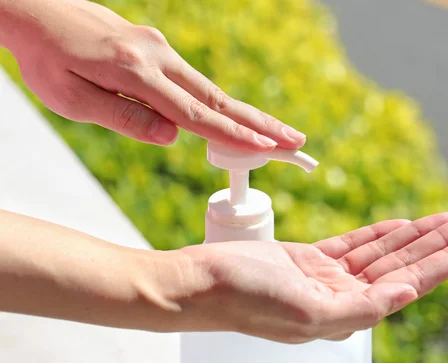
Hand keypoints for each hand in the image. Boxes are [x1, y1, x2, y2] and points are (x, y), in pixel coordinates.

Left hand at [0, 0, 304, 149]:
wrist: (36, 9)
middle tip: (296, 142)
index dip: (234, 135)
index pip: (195, 114)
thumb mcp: (72, 99)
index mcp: (136, 73)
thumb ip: (124, 119)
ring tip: (276, 135)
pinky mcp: (157, 48)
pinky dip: (219, 104)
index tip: (267, 149)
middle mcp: (157, 57)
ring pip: (211, 89)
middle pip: (219, 99)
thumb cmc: (46, 57)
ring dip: (247, 114)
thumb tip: (172, 136)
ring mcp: (160, 49)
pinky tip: (233, 118)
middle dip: (261, 123)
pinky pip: (194, 82)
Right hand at [171, 213, 447, 342]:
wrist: (204, 283)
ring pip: (382, 252)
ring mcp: (327, 277)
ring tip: (447, 218)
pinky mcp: (310, 259)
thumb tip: (406, 292)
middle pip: (402, 265)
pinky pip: (354, 243)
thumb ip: (361, 307)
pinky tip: (400, 225)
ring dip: (414, 235)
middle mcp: (343, 296)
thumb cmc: (247, 299)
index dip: (444, 264)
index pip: (408, 285)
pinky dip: (378, 233)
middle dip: (439, 244)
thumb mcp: (307, 313)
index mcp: (347, 314)